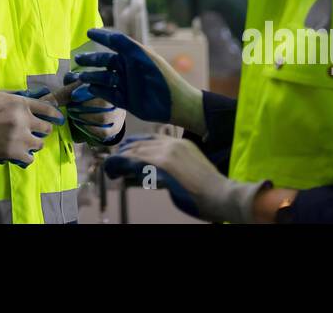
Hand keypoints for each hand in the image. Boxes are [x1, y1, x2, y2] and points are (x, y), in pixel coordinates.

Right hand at [0, 87, 65, 166]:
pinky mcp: (12, 152)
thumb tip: (30, 99)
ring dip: (34, 144)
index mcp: (19, 103)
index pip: (45, 108)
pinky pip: (30, 158)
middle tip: (37, 133)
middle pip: (47, 128)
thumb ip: (16, 97)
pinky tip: (19, 153)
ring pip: (40, 144)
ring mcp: (19, 137)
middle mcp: (23, 119)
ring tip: (25, 143)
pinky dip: (26, 157)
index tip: (59, 118)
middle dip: (43, 130)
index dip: (55, 114)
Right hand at [65, 28, 204, 132]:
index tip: (88, 32)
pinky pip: (108, 94)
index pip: (113, 43)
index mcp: (132, 55)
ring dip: (91, 77)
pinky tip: (91, 89)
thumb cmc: (159, 74)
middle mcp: (127, 69)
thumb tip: (104, 33)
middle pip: (104, 62)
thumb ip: (122, 43)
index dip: (101, 37)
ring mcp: (126, 85)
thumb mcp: (140, 55)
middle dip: (90, 60)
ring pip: (103, 78)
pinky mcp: (126, 101)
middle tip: (77, 59)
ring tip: (80, 77)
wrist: (174, 102)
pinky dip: (99, 91)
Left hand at [65, 84, 125, 143]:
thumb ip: (75, 80)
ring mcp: (119, 115)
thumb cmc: (85, 94)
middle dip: (84, 105)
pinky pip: (103, 131)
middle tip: (70, 106)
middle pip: (104, 103)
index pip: (103, 87)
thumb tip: (70, 78)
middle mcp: (119, 100)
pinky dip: (88, 128)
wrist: (94, 112)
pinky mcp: (115, 129)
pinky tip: (77, 122)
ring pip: (103, 118)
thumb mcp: (80, 84)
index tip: (73, 96)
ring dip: (84, 117)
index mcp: (112, 85)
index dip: (87, 92)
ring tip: (72, 113)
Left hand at [103, 134, 269, 223]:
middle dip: (125, 151)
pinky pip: (133, 162)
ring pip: (134, 151)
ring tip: (110, 167)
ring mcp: (166, 154)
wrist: (222, 194)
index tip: (126, 150)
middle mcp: (172, 144)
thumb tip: (154, 174)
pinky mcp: (161, 166)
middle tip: (114, 160)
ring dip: (119, 159)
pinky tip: (112, 170)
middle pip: (140, 143)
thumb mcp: (190, 170)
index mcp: (181, 144)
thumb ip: (172, 167)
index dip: (136, 144)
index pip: (152, 138)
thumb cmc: (210, 189)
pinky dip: (119, 165)